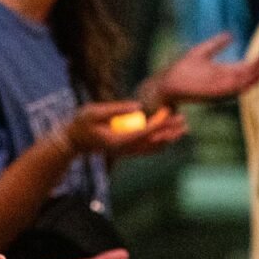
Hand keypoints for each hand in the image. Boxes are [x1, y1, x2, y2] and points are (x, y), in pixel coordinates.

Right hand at [65, 103, 186, 158]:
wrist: (74, 140)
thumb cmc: (81, 122)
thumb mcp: (94, 112)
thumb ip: (115, 109)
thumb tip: (138, 106)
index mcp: (118, 140)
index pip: (145, 132)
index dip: (160, 123)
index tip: (171, 112)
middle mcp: (124, 150)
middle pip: (153, 142)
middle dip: (170, 131)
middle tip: (184, 120)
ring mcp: (126, 152)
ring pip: (153, 148)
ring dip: (169, 138)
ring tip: (183, 128)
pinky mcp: (127, 151)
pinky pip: (148, 149)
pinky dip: (161, 142)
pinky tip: (170, 135)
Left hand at [144, 33, 258, 108]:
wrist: (167, 83)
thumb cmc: (182, 70)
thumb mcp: (202, 52)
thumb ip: (216, 44)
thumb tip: (231, 34)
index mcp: (223, 71)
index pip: (245, 67)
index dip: (257, 62)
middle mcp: (224, 80)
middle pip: (248, 75)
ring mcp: (220, 87)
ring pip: (244, 83)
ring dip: (255, 76)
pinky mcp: (214, 92)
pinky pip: (233, 89)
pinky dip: (243, 84)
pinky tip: (252, 76)